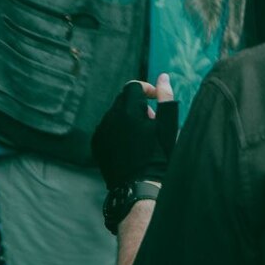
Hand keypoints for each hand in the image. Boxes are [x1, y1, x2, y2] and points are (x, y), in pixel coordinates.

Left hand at [92, 74, 177, 188]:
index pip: (134, 86)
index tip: (155, 100)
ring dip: (128, 117)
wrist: (139, 187)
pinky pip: (107, 127)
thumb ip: (165, 98)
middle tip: (151, 122)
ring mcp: (101, 131)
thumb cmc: (158, 156)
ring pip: (115, 113)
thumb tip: (163, 77)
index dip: (146, 89)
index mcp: (128, 110)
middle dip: (138, 104)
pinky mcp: (97, 144)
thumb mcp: (167, 126)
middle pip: (124, 98)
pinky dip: (118, 129)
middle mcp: (110, 117)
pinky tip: (129, 144)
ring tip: (141, 135)